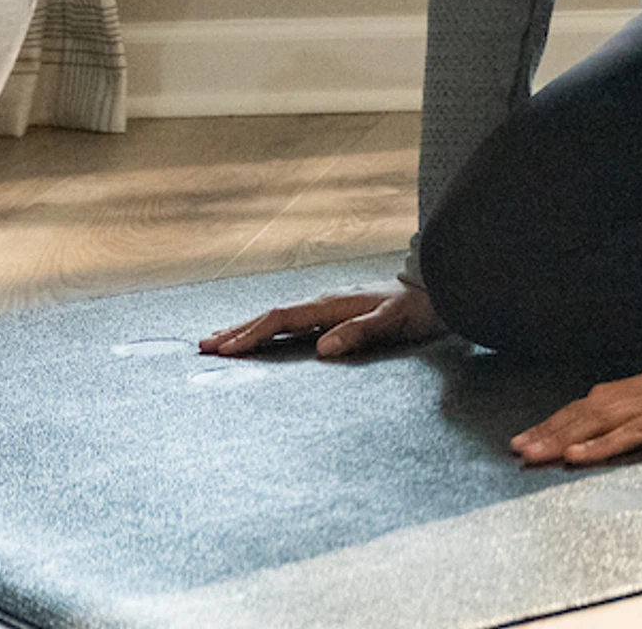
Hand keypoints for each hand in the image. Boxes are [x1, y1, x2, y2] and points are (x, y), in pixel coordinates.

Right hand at [198, 279, 443, 361]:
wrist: (438, 291)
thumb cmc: (418, 309)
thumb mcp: (392, 322)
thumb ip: (359, 332)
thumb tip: (322, 349)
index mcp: (331, 304)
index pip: (282, 319)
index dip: (252, 334)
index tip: (226, 350)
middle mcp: (324, 302)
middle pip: (271, 315)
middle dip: (237, 330)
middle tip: (203, 346)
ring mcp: (328, 306)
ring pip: (279, 317)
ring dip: (248, 328)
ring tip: (219, 341)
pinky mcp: (335, 313)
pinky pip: (293, 321)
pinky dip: (269, 328)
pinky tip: (262, 336)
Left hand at [511, 351, 641, 466]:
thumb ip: (623, 402)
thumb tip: (582, 412)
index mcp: (638, 391)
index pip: (586, 408)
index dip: (552, 425)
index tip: (518, 443)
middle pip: (601, 417)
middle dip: (561, 436)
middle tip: (526, 455)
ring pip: (639, 425)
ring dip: (605, 442)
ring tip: (574, 459)